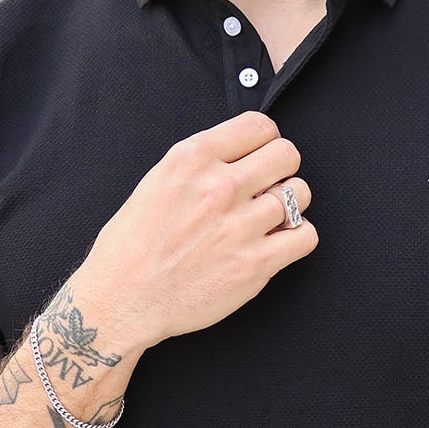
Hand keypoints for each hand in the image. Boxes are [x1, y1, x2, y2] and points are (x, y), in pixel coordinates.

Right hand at [69, 111, 316, 354]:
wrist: (122, 301)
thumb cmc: (131, 246)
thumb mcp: (156, 182)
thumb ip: (201, 165)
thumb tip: (240, 156)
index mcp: (192, 159)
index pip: (259, 126)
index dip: (264, 142)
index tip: (258, 158)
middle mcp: (219, 187)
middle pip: (287, 154)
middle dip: (281, 169)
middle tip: (268, 187)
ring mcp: (240, 226)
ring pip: (300, 193)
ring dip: (290, 205)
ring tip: (268, 219)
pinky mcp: (255, 264)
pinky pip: (306, 236)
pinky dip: (298, 237)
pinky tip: (278, 243)